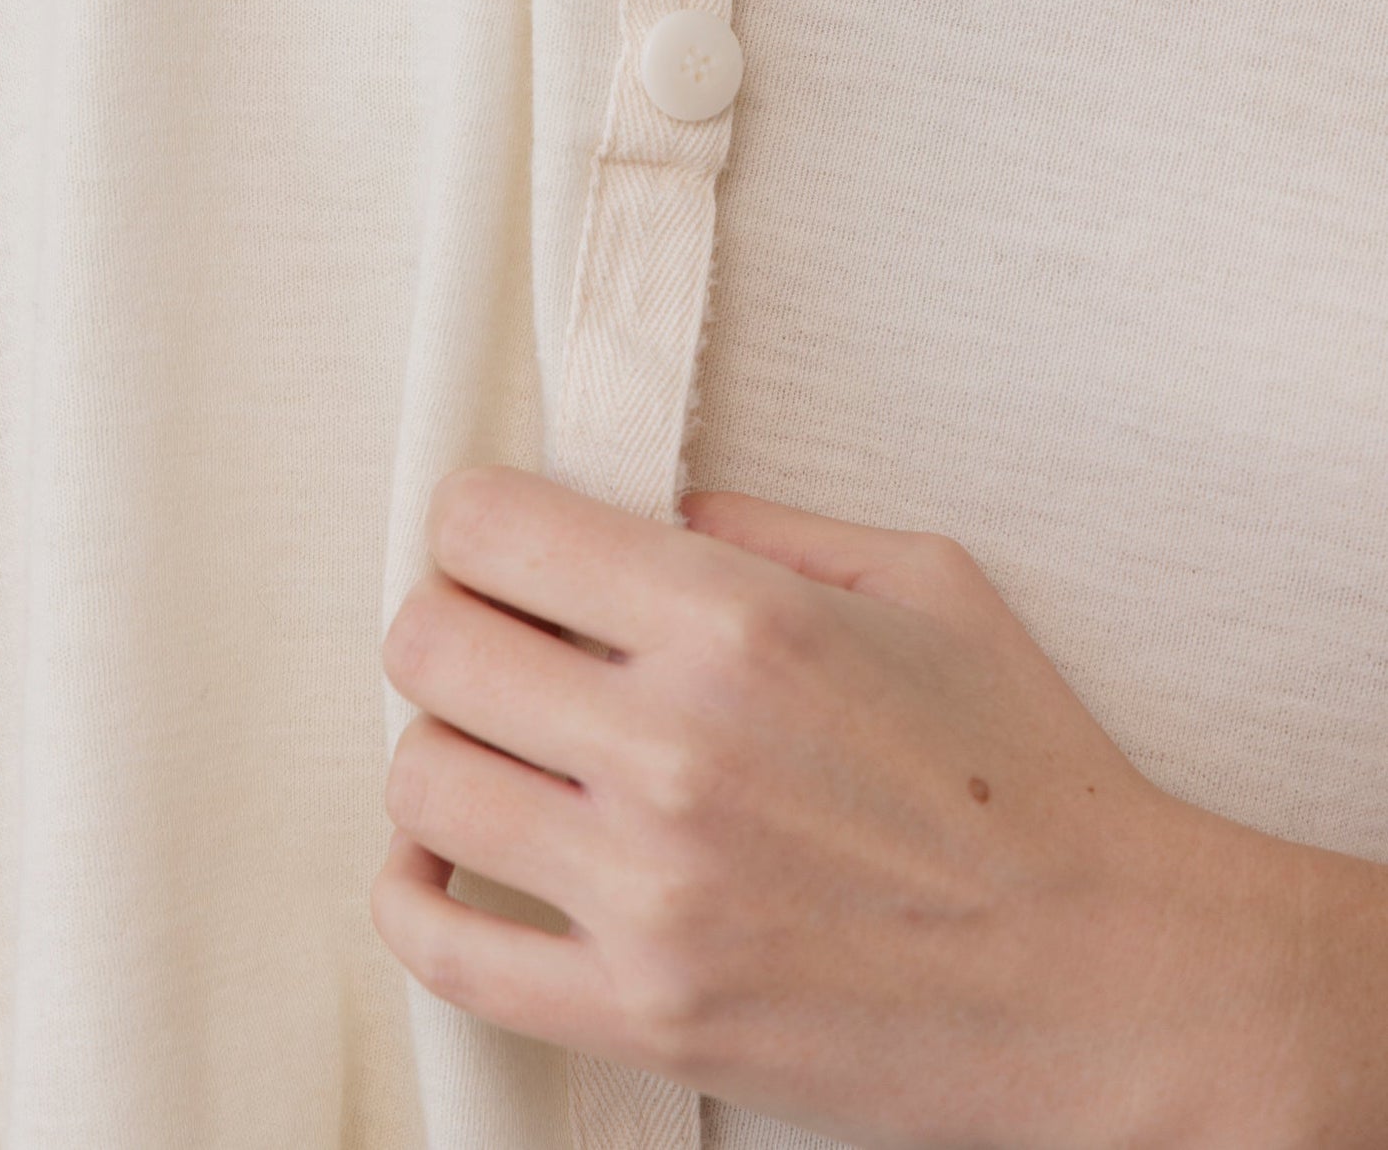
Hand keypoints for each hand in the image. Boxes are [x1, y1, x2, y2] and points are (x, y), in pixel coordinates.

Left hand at [372, 466, 1357, 1149]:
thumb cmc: (1027, 773)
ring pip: (422, 783)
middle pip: (428, 645)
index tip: (496, 542)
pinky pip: (450, 956)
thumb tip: (647, 509)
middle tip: (492, 639)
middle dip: (446, 622)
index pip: (491, 528)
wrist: (1109, 979)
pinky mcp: (646, 1014)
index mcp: (738, 621)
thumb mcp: (922, 582)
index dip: (475, 522)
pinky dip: (416, 902)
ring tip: (496, 750)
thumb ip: (766, 525)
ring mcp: (651, 891)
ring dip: (443, 753)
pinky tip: (447, 867)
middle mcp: (674, 746)